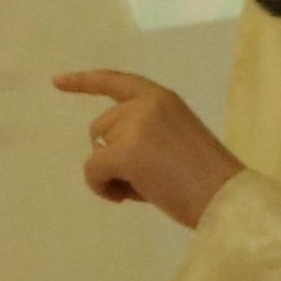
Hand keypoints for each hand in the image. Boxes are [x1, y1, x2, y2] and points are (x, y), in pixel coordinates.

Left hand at [53, 70, 244, 229]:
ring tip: (143, 189)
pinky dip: (101, 188)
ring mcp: (134, 126)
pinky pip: (92, 171)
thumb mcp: (176, 139)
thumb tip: (107, 154)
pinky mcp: (123, 152)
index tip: (56, 81)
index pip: (115, 81)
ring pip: (96, 151)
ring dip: (110, 174)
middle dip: (112, 155)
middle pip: (100, 129)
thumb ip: (145, 133)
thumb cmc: (207, 179)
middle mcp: (145, 103)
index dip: (84, 81)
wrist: (225, 198)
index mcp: (162, 98)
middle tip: (144, 180)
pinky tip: (124, 199)